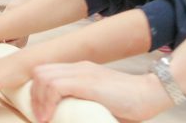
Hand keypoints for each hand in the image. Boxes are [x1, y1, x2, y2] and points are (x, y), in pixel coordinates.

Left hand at [31, 62, 172, 122]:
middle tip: (41, 117)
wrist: (151, 93)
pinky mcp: (88, 82)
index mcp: (82, 71)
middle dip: (34, 95)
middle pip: (40, 72)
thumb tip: (68, 118)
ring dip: (38, 100)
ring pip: (43, 77)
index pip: (46, 72)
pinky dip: (47, 102)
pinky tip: (51, 117)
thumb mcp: (100, 101)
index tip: (42, 114)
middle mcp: (79, 68)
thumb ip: (83, 103)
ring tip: (45, 119)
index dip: (37, 93)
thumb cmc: (130, 103)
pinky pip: (55, 85)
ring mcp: (83, 73)